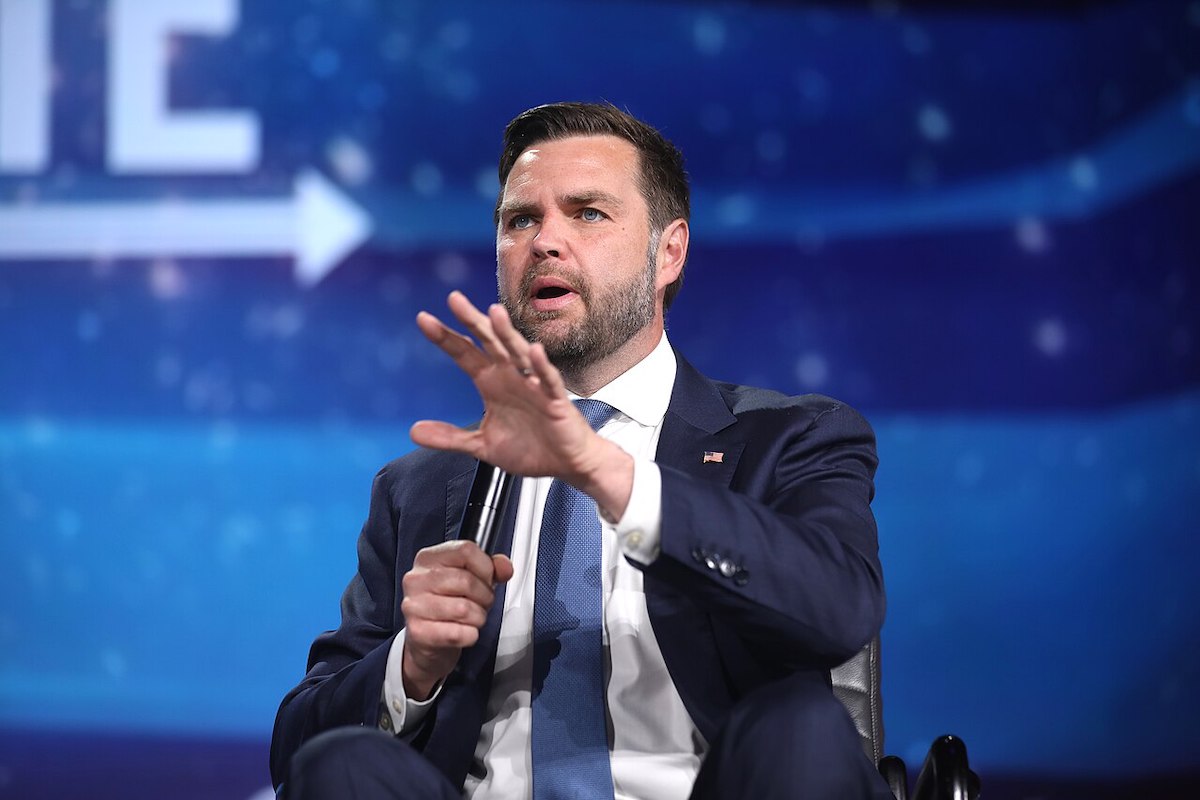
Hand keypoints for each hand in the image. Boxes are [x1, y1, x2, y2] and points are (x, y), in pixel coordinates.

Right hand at [400, 540, 513, 699]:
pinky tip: (462, 631)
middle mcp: (416, 579)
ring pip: (464, 609)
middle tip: (481, 603)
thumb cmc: (448, 603)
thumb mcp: (469, 578)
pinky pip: (458, 633)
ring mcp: (414, 606)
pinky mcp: (417, 632)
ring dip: (478, 617)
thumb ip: (491, 568)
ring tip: (472, 617)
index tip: (487, 578)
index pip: (466, 550)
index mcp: (428, 558)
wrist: (427, 639)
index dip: (485, 567)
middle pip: (467, 581)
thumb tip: (505, 567)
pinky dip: (469, 635)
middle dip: (484, 596)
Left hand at [411, 292, 632, 514]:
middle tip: (454, 299)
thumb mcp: (481, 445)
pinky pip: (548, 379)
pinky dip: (541, 365)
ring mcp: (533, 384)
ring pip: (518, 352)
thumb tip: (414, 431)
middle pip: (489, 342)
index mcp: (492, 382)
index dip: (446, 337)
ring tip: (494, 313)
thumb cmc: (529, 447)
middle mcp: (511, 376)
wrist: (565, 462)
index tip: (424, 319)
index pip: (465, 353)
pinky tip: (533, 350)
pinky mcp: (555, 399)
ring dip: (507, 333)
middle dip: (472, 320)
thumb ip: (450, 438)